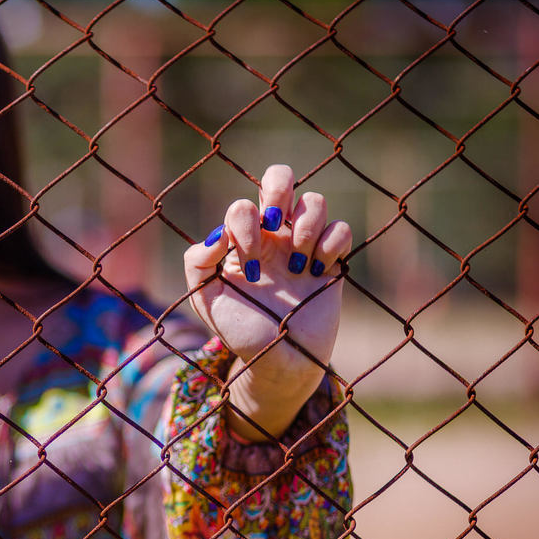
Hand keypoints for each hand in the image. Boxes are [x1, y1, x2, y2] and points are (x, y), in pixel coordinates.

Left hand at [183, 165, 351, 439]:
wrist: (277, 362)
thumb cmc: (239, 329)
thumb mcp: (206, 300)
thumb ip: (197, 264)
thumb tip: (216, 236)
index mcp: (241, 240)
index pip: (243, 206)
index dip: (245, 228)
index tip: (250, 268)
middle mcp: (273, 235)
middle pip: (281, 176)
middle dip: (279, 190)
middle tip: (276, 224)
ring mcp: (303, 245)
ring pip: (315, 200)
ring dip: (306, 227)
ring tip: (297, 264)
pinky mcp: (331, 261)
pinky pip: (340, 230)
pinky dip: (331, 245)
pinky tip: (316, 271)